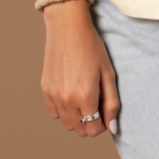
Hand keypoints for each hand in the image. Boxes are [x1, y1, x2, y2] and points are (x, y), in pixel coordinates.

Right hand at [40, 0, 119, 137]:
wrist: (68, 27)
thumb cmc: (92, 47)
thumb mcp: (108, 73)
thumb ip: (112, 103)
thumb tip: (113, 129)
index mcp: (85, 96)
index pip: (93, 130)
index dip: (102, 125)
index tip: (105, 113)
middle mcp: (67, 100)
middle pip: (80, 130)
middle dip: (91, 123)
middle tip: (96, 104)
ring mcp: (54, 95)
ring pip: (66, 124)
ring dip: (77, 118)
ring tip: (84, 98)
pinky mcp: (45, 89)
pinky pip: (54, 113)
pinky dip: (64, 109)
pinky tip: (71, 93)